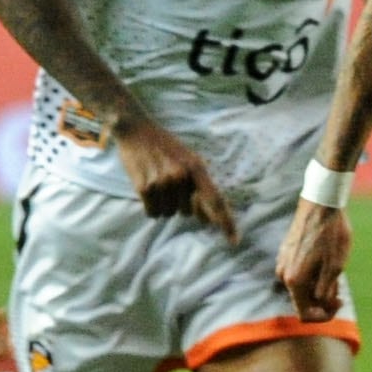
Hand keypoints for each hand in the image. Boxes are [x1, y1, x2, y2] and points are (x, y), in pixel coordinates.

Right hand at [114, 122, 236, 237]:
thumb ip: (200, 186)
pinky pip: (152, 213)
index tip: (234, 241)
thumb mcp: (189, 160)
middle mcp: (182, 176)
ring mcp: (163, 182)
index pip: (216, 200)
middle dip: (179, 203)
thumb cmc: (166, 148)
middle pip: (186, 213)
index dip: (226, 223)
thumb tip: (207, 219)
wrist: (137, 130)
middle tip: (169, 182)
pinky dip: (150, 206)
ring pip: (168, 214)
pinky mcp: (145, 188)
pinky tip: (147, 186)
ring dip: (163, 204)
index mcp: (197, 168)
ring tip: (157, 182)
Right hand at [277, 198, 353, 318]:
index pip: (305, 314)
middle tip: (340, 290)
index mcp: (294, 281)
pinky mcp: (286, 252)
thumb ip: (326, 292)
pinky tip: (326, 263)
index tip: (339, 302)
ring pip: (301, 287)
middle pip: (302, 301)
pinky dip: (312, 276)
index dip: (324, 315)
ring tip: (335, 273)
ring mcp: (282, 262)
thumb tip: (321, 304)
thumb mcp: (336, 267)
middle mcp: (283, 274)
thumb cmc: (331, 234)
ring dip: (318, 287)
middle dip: (322, 301)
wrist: (321, 203)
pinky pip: (298, 273)